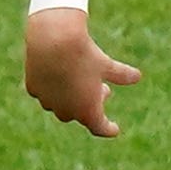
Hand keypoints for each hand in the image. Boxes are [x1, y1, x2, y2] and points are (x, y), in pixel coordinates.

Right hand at [25, 7, 140, 138]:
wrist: (53, 39)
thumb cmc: (85, 54)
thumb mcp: (106, 65)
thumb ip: (122, 75)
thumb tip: (137, 77)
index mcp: (87, 111)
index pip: (99, 128)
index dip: (108, 129)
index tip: (114, 129)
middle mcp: (66, 111)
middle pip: (79, 115)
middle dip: (91, 106)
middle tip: (103, 90)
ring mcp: (47, 101)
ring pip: (60, 106)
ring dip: (71, 100)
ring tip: (81, 83)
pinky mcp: (33, 88)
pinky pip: (44, 95)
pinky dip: (53, 90)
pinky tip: (58, 78)